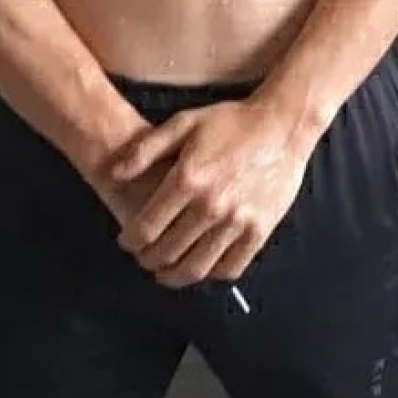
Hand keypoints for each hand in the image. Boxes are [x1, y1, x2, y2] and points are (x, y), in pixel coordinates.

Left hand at [110, 98, 313, 289]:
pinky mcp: (260, 231)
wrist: (282, 126)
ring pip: (196, 267)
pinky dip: (211, 274)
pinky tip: (202, 265)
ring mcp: (237, 222)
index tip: (127, 241)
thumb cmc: (231, 122)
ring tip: (166, 271)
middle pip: (167, 252)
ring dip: (174, 276)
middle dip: (147, 260)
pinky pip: (230, 268)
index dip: (130, 241)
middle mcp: (211, 205)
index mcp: (188, 179)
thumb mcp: (183, 123)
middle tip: (143, 257)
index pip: (147, 228)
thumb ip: (145, 149)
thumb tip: (115, 174)